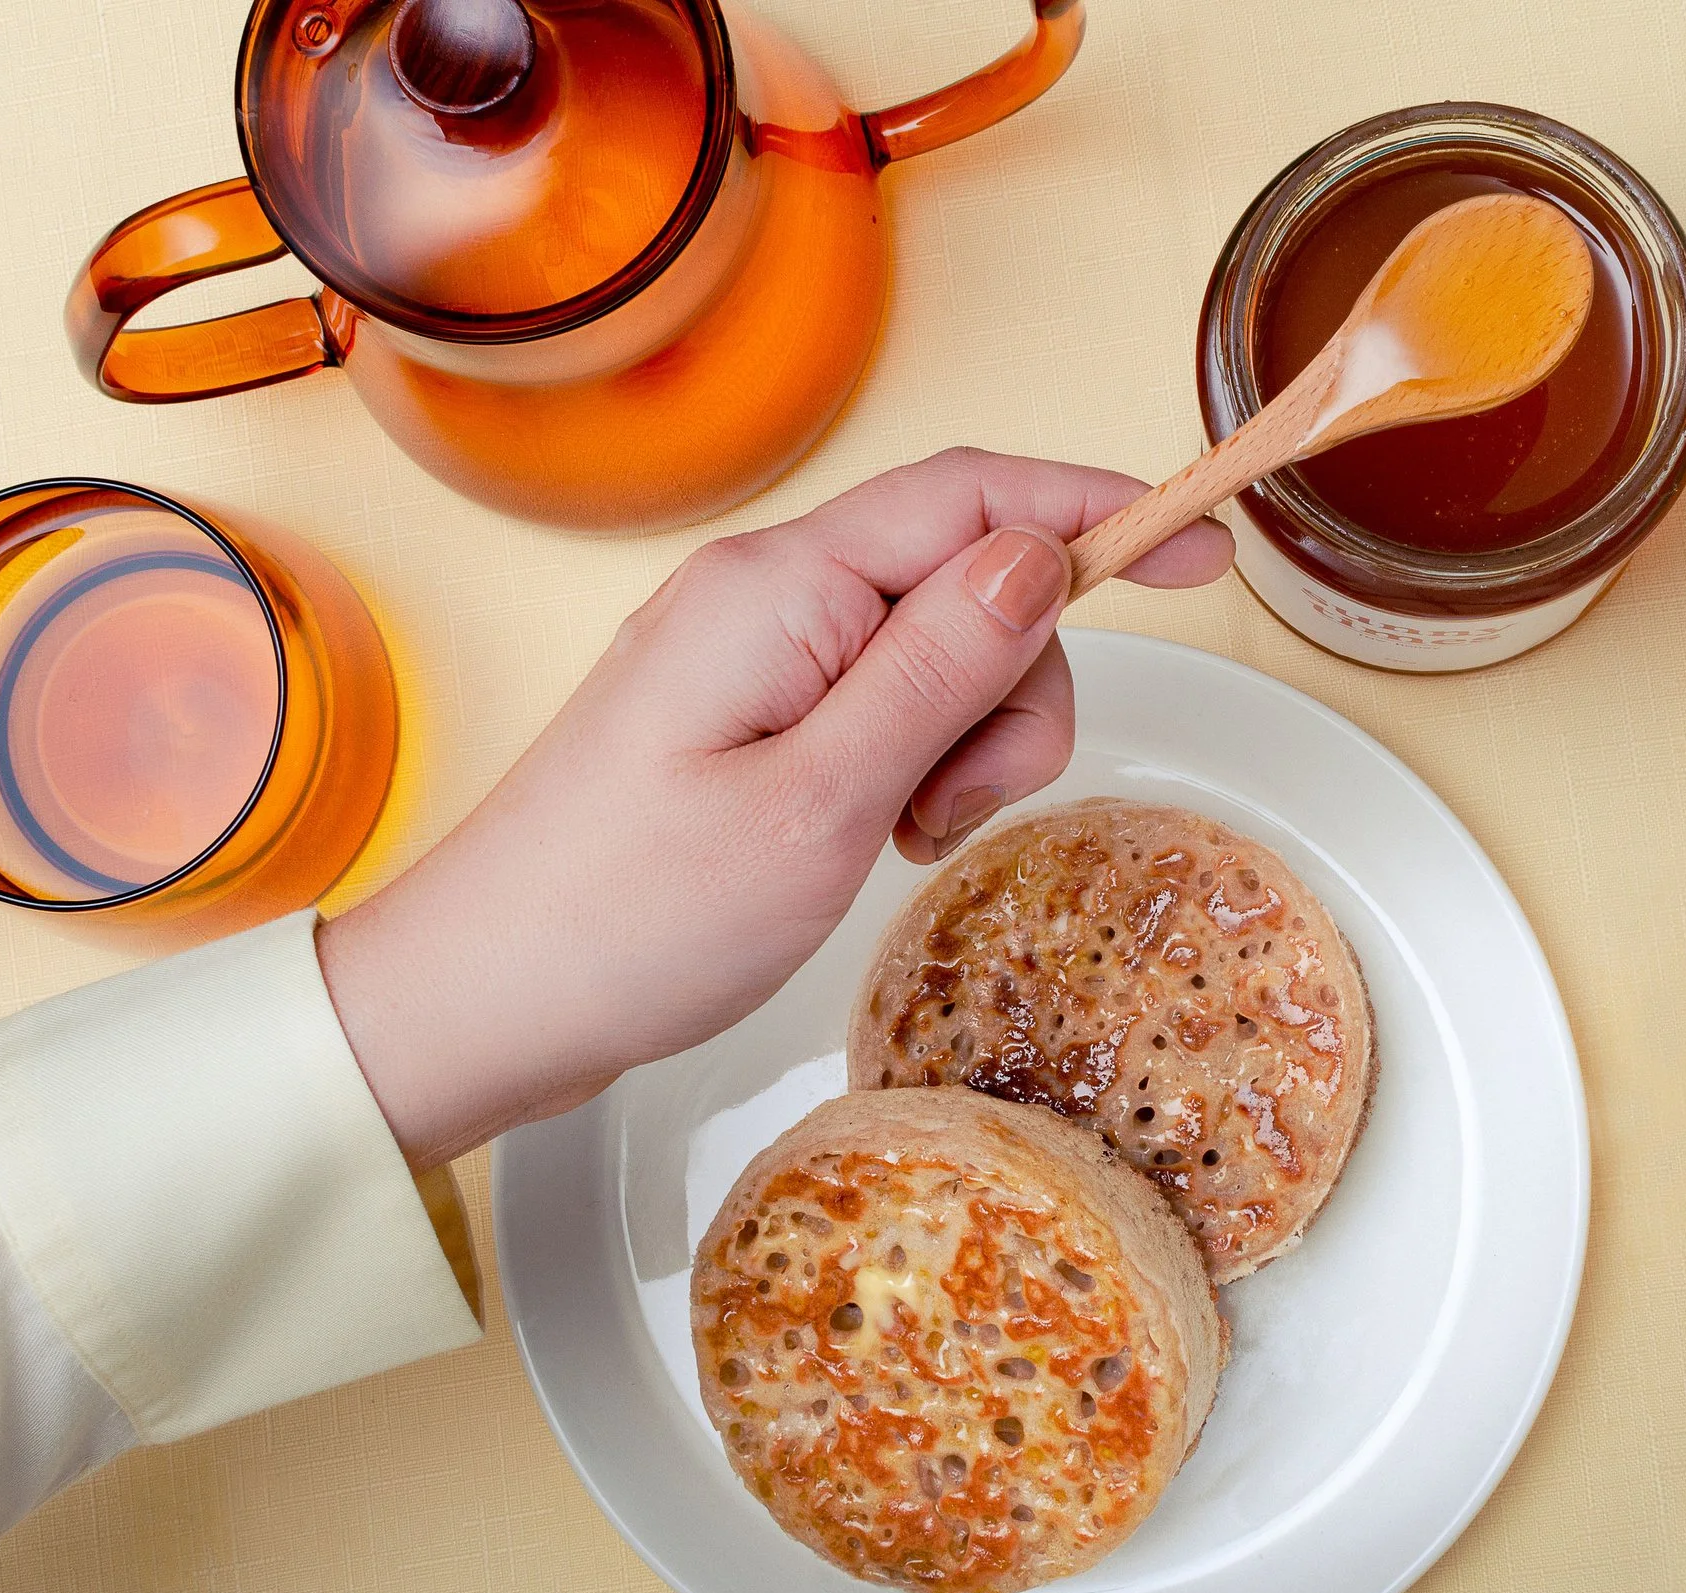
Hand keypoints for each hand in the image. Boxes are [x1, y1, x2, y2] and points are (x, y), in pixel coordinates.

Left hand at [316, 450, 1234, 1168]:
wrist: (481, 1002)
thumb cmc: (630, 918)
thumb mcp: (818, 803)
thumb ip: (937, 669)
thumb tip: (1038, 558)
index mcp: (781, 588)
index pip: (975, 497)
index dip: (1099, 509)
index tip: (1204, 551)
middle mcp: (766, 595)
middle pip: (967, 579)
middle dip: (1014, 685)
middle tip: (955, 810)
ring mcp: (750, 655)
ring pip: (934, 650)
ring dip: (964, 741)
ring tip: (898, 839)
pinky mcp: (744, 716)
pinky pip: (878, 703)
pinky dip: (912, 765)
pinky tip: (873, 838)